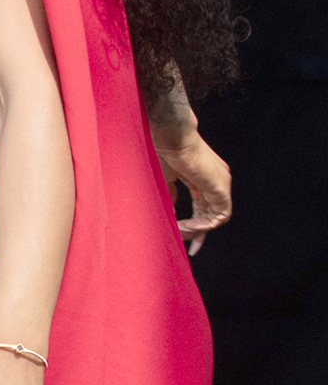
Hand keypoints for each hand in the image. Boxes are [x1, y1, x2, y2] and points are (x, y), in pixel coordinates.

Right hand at [156, 129, 230, 255]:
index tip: (182, 235)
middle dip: (199, 232)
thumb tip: (170, 214)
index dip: (195, 222)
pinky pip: (219, 215)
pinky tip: (187, 225)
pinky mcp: (221, 188)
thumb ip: (170, 196)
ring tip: (179, 231)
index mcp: (203, 177)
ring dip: (198, 228)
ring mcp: (221, 183)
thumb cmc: (162, 151)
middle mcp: (216, 180)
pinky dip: (205, 224)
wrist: (170, 137)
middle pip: (211, 212)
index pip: (203, 204)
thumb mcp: (165, 179)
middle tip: (188, 246)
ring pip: (216, 215)